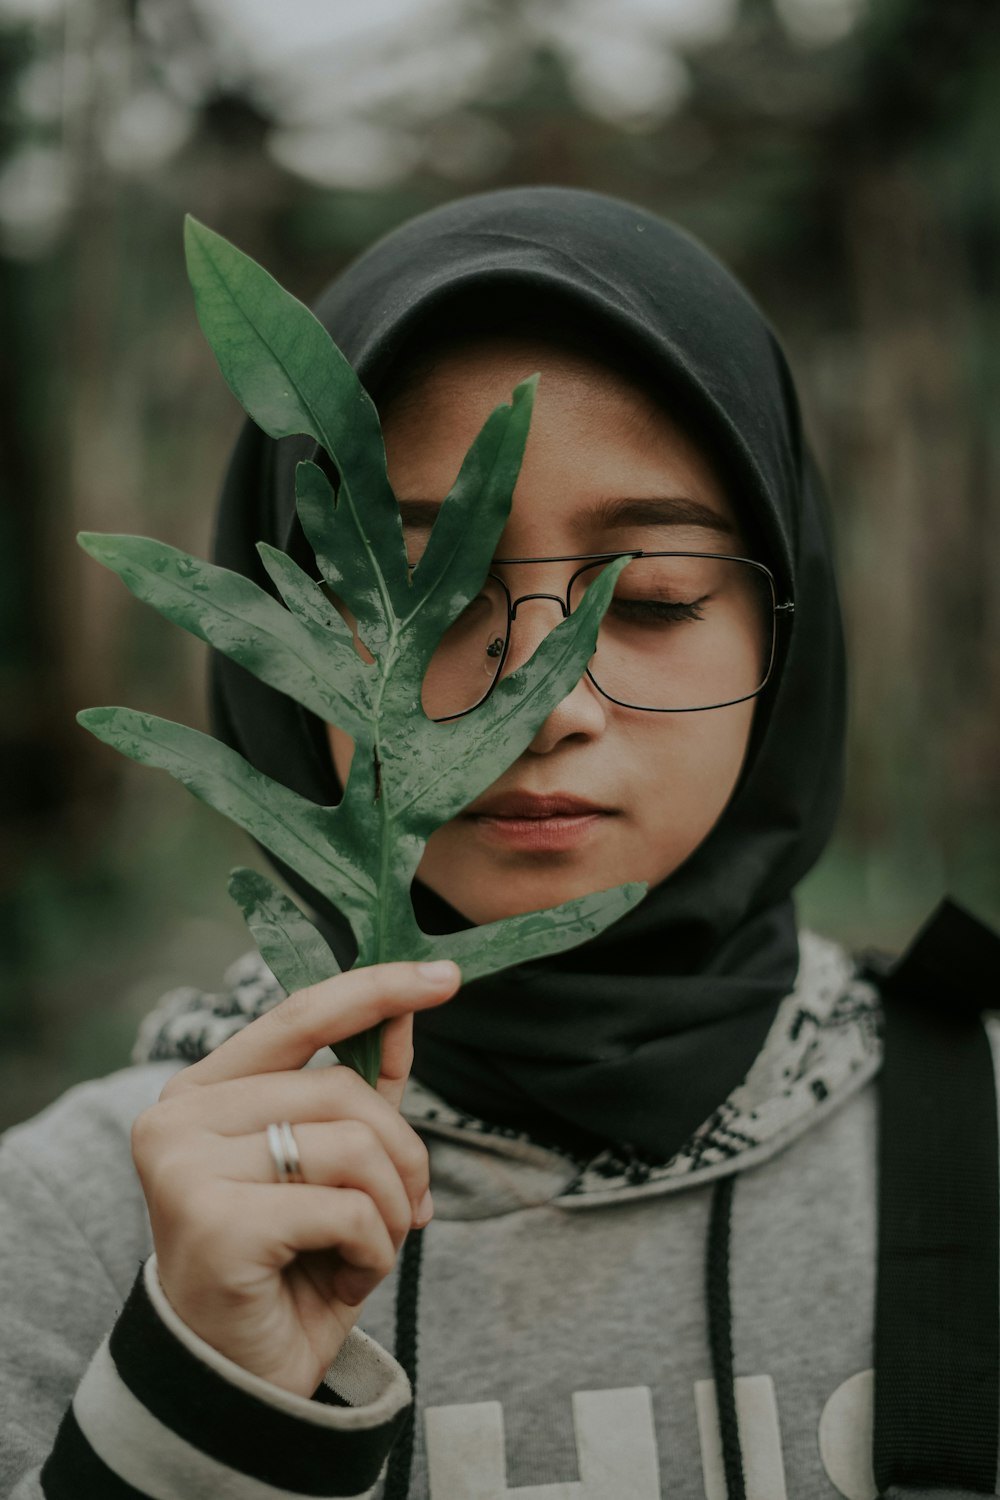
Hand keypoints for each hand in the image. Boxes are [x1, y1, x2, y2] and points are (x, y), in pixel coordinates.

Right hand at [131, 959, 459, 1395]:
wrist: (243, 1381)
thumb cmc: (288, 1264)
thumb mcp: (335, 1167)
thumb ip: (363, 1088)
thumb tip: (407, 1008)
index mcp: (201, 1090)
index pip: (299, 1015)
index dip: (376, 990)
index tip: (446, 977)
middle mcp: (177, 1117)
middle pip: (341, 1089)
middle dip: (402, 1154)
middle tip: (411, 1210)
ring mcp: (185, 1168)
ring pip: (352, 1147)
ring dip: (392, 1210)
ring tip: (367, 1251)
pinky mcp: (213, 1224)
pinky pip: (346, 1209)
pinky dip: (373, 1252)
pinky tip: (343, 1282)